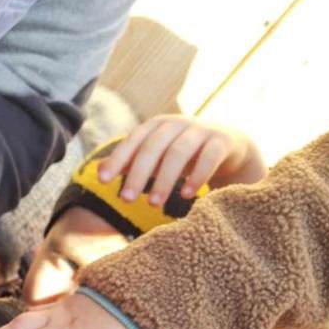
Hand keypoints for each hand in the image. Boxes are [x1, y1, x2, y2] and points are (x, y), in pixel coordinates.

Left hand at [97, 116, 265, 206]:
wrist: (229, 145)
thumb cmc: (183, 153)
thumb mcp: (157, 155)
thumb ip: (132, 161)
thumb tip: (99, 171)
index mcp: (157, 126)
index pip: (133, 141)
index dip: (117, 159)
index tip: (101, 180)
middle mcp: (177, 124)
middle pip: (153, 147)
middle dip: (138, 174)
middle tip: (125, 200)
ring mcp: (201, 130)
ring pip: (179, 152)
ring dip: (164, 179)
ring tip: (153, 204)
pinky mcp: (222, 142)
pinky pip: (209, 157)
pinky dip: (197, 176)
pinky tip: (185, 196)